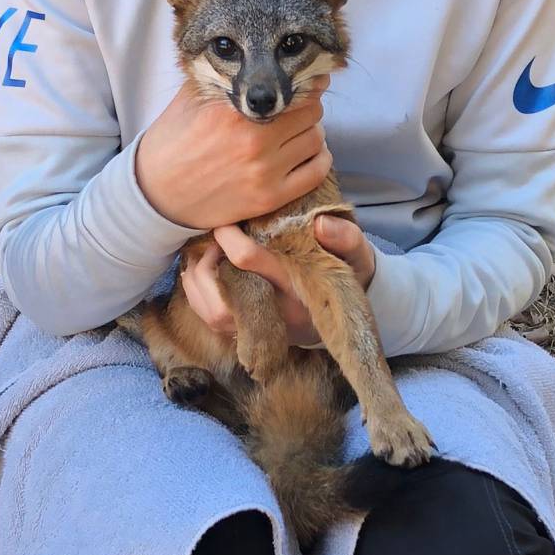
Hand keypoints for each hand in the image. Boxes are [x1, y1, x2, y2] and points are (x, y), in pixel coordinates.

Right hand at [134, 78, 331, 229]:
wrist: (156, 192)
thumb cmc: (172, 143)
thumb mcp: (190, 98)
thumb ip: (223, 76)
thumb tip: (257, 55)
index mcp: (233, 109)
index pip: (291, 87)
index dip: (304, 83)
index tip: (307, 81)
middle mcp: (253, 139)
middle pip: (310, 112)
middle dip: (307, 107)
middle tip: (297, 110)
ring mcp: (263, 171)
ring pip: (316, 140)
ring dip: (312, 133)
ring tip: (297, 133)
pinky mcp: (268, 198)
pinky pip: (316, 172)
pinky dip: (319, 159)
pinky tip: (306, 154)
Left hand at [185, 214, 375, 348]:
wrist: (346, 318)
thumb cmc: (347, 275)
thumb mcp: (357, 255)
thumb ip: (346, 237)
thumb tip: (321, 223)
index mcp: (295, 289)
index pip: (249, 261)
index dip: (229, 237)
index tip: (224, 221)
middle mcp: (273, 313)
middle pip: (219, 296)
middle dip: (205, 262)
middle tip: (210, 239)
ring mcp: (258, 328)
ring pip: (209, 311)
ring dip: (197, 277)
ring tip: (206, 252)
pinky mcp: (246, 334)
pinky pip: (209, 317)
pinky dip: (198, 290)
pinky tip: (206, 269)